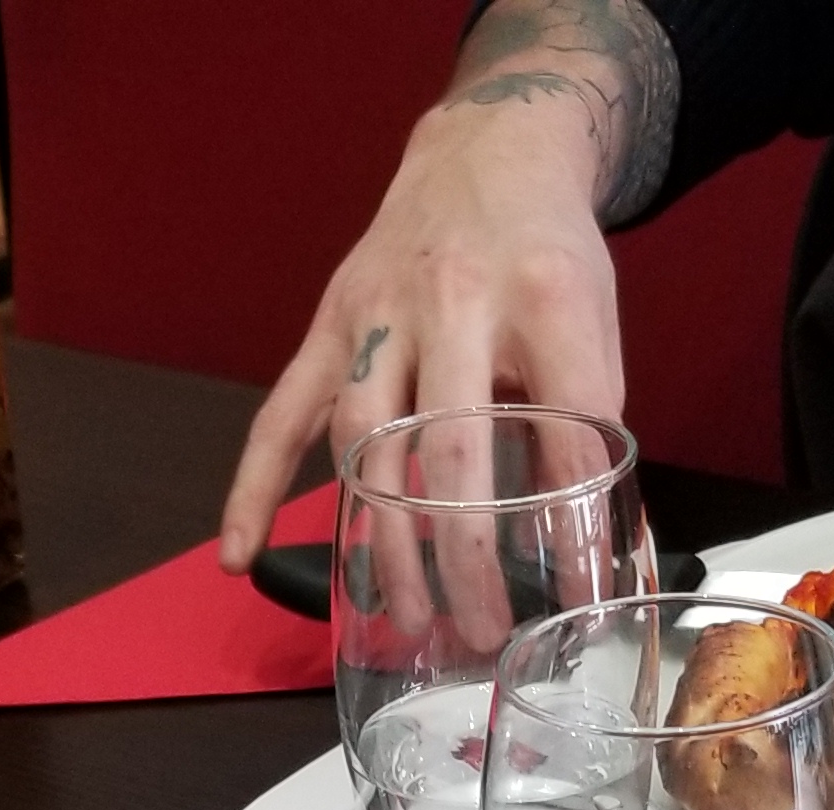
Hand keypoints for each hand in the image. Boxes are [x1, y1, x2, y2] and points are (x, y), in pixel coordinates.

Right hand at [214, 0, 680, 571]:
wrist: (486, 153)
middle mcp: (455, 300)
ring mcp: (379, 315)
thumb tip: (585, 541)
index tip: (578, 596)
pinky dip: (255, 489)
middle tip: (481, 631)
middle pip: (455, 449)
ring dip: (385, 542)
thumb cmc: (545, 253)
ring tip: (408, 618)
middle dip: (468, 554)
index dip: (576, 516)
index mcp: (544, 295)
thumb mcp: (592, 321)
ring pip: (371, 444)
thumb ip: (586, 418)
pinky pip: (282, 416)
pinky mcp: (328, 326)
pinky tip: (241, 557)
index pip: (566, 423)